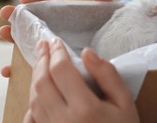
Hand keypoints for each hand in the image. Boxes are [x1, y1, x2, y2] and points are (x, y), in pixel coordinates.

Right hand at [0, 0, 112, 76]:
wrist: (120, 58)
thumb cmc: (113, 35)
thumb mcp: (108, 17)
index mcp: (69, 18)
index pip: (51, 7)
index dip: (37, 2)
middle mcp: (59, 35)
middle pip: (35, 26)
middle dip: (19, 20)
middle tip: (6, 13)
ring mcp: (55, 53)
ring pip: (30, 46)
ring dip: (14, 40)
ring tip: (3, 33)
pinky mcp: (54, 71)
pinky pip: (34, 71)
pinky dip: (18, 71)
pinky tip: (7, 70)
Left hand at [24, 39, 138, 122]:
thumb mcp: (125, 101)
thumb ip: (107, 75)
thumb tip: (87, 53)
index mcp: (85, 108)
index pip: (61, 71)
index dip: (56, 52)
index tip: (56, 41)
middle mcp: (64, 120)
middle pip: (42, 83)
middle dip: (41, 60)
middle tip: (43, 45)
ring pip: (33, 99)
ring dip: (35, 77)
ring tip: (41, 63)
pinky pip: (31, 119)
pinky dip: (32, 102)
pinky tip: (37, 91)